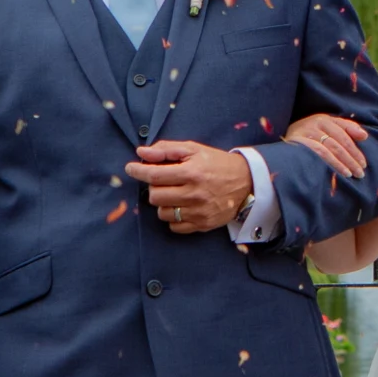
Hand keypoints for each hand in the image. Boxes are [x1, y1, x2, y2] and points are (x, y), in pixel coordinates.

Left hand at [125, 140, 255, 232]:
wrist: (246, 182)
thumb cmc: (217, 163)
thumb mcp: (194, 149)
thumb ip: (166, 150)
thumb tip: (141, 153)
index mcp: (191, 172)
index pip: (154, 175)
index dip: (138, 171)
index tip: (131, 168)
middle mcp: (194, 194)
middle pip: (155, 196)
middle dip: (154, 187)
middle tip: (163, 181)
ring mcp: (199, 212)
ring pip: (163, 213)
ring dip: (163, 203)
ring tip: (174, 194)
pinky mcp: (203, 225)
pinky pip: (175, 226)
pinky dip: (173, 217)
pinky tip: (182, 206)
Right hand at [284, 112, 369, 176]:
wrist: (282, 139)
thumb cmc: (308, 136)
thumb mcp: (326, 129)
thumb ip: (346, 129)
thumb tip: (365, 136)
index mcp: (324, 119)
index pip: (344, 131)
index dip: (355, 148)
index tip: (364, 162)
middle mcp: (315, 123)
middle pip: (339, 141)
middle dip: (352, 158)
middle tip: (361, 172)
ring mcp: (306, 132)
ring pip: (330, 148)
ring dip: (343, 162)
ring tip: (352, 174)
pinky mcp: (298, 142)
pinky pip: (319, 152)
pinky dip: (331, 162)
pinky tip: (340, 172)